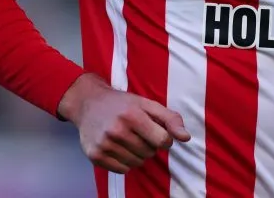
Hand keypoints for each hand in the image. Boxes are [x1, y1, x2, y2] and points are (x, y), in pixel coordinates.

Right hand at [58, 73, 190, 173]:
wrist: (88, 103)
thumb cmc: (122, 104)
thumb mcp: (147, 104)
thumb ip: (170, 118)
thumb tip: (186, 138)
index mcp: (132, 115)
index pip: (162, 140)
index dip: (164, 139)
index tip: (157, 133)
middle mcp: (117, 130)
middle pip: (149, 152)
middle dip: (149, 144)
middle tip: (138, 132)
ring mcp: (104, 144)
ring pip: (137, 163)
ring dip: (138, 154)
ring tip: (129, 139)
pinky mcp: (95, 155)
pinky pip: (122, 170)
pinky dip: (125, 162)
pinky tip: (119, 148)